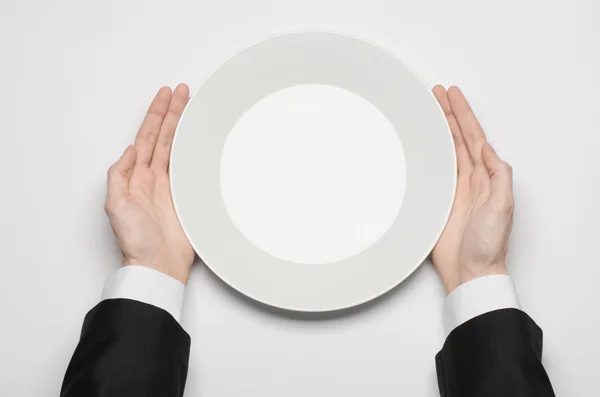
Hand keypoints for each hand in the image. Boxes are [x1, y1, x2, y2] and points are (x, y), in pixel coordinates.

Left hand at [104, 84, 194, 283]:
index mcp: (136, 177)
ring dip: (183, 126)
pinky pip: (191, 167)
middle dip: (172, 113)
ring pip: (177, 148)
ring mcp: (171, 186)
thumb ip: (120, 175)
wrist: (158, 266)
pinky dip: (195, 150)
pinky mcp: (186, 197)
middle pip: (164, 137)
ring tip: (190, 105)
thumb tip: (130, 151)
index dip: (155, 116)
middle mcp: (154, 178)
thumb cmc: (136, 241)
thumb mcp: (116, 206)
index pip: (147, 138)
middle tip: (182, 91)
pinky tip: (200, 138)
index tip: (165, 96)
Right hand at [431, 86, 513, 293]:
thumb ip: (498, 175)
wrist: (470, 271)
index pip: (474, 138)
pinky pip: (432, 171)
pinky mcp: (439, 201)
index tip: (454, 95)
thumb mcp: (503, 206)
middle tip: (437, 93)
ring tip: (430, 110)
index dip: (464, 115)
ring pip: (445, 151)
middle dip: (449, 114)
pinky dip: (427, 155)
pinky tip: (421, 145)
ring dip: (439, 129)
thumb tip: (489, 150)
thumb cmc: (488, 244)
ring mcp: (454, 189)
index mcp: (487, 177)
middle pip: (458, 138)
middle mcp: (471, 179)